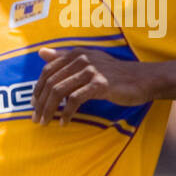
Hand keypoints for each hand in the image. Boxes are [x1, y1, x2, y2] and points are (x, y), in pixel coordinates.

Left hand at [32, 47, 155, 124]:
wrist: (141, 79)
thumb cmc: (113, 73)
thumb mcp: (88, 60)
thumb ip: (64, 57)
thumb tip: (41, 52)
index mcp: (75, 53)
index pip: (48, 71)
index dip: (38, 88)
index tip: (33, 104)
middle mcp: (80, 59)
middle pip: (52, 82)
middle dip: (41, 102)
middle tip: (36, 118)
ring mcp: (90, 71)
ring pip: (60, 91)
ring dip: (50, 109)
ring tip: (46, 122)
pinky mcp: (100, 84)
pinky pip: (75, 100)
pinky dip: (67, 113)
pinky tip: (64, 122)